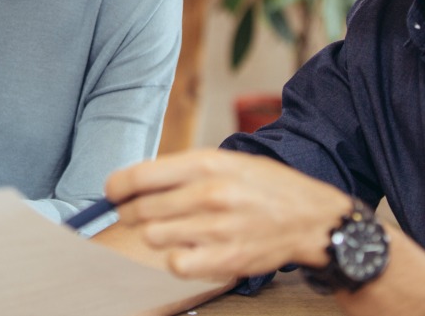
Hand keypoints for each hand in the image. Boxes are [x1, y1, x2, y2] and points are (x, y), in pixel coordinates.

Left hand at [105, 149, 348, 280]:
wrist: (311, 217)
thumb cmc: (264, 186)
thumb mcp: (226, 161)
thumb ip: (182, 169)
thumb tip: (133, 182)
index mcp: (205, 163)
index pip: (139, 176)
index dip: (116, 187)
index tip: (112, 192)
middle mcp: (209, 194)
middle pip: (140, 209)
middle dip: (131, 213)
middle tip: (139, 214)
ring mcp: (217, 228)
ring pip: (153, 236)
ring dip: (156, 234)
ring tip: (173, 229)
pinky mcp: (226, 258)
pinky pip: (176, 264)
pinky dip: (176, 259)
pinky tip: (188, 249)